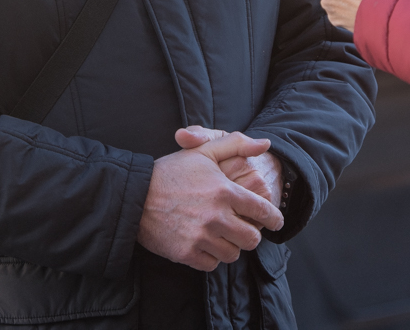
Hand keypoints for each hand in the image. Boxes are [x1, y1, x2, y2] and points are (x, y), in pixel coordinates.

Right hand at [137, 132, 284, 270]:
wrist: (134, 195)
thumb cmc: (170, 171)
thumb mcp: (203, 151)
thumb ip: (236, 144)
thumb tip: (265, 144)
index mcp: (224, 192)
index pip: (263, 212)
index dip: (274, 219)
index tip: (275, 222)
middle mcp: (216, 217)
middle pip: (252, 239)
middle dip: (250, 235)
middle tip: (242, 229)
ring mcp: (201, 237)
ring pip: (233, 254)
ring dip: (230, 247)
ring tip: (221, 236)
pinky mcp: (187, 253)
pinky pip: (212, 264)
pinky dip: (211, 257)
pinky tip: (204, 244)